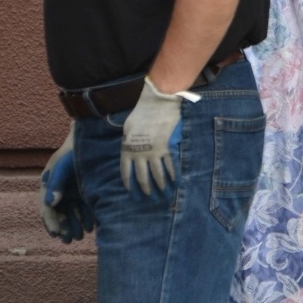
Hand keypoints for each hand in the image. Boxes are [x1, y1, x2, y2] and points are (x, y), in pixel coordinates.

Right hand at [39, 124, 93, 242]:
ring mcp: (72, 192)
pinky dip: (86, 218)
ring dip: (75, 226)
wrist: (91, 142)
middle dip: (65, 228)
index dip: (51, 222)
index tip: (56, 234)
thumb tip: (49, 203)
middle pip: (60, 214)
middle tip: (70, 240)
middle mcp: (59, 191)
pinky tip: (91, 227)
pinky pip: (84, 209)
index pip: (47, 209)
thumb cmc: (72, 152)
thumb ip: (56, 184)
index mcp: (48, 185)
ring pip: (72, 214)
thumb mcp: (63, 166)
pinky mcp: (86, 192)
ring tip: (81, 236)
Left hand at [120, 77, 196, 195]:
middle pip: (142, 177)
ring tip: (164, 195)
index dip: (130, 186)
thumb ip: (129, 143)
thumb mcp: (128, 129)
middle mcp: (139, 154)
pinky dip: (174, 176)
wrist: (157, 104)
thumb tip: (131, 152)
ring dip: (161, 187)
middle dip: (146, 190)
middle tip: (150, 199)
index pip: (126, 173)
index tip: (133, 194)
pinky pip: (170, 166)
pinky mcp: (167, 148)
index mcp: (127, 149)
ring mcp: (154, 152)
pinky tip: (176, 183)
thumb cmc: (141, 114)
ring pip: (157, 175)